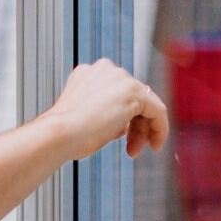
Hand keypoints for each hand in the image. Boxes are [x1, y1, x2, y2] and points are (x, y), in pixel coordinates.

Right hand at [43, 59, 170, 159]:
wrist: (60, 133)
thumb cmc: (66, 133)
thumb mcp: (85, 117)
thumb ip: (105, 113)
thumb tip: (125, 125)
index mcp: (89, 73)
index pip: (117, 93)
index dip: (123, 119)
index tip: (122, 138)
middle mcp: (106, 69)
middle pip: (133, 98)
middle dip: (134, 126)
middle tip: (131, 149)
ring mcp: (121, 78)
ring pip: (145, 104)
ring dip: (142, 130)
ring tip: (133, 151)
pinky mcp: (135, 92)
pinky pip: (157, 110)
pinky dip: (160, 128)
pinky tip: (156, 143)